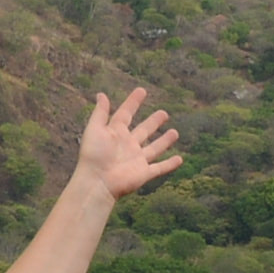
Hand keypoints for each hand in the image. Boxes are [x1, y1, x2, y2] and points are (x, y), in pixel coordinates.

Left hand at [72, 89, 184, 204]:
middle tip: (164, 113)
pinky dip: (170, 164)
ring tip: (175, 132)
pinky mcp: (144, 173)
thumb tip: (101, 94)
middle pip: (144, 130)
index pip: (126, 113)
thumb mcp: (95, 129)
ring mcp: (137, 159)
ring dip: (165, 141)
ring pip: (154, 148)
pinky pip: (160, 168)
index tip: (142, 91)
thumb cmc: (94, 155)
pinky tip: (180, 159)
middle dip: (153, 122)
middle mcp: (128, 145)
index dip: (133, 102)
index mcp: (116, 133)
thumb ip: (100, 113)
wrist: (98, 181)